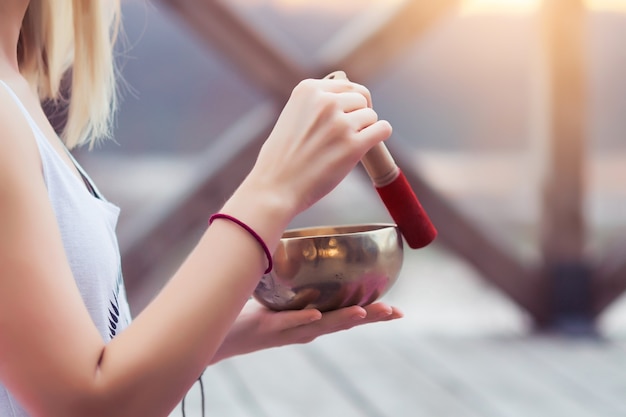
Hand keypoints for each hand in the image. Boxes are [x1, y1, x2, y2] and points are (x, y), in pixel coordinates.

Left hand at [209, 299, 402, 363]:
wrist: (223, 332)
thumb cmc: (255, 313)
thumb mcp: (284, 296)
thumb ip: (302, 282)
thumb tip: (314, 254)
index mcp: (313, 320)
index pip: (348, 316)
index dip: (373, 314)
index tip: (398, 311)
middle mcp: (305, 328)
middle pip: (342, 323)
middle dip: (369, 318)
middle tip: (393, 312)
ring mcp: (288, 330)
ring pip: (321, 325)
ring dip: (342, 319)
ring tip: (364, 312)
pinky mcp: (267, 327)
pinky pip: (287, 323)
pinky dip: (303, 320)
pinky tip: (316, 315)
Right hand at [244, 75, 392, 216]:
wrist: (274, 188)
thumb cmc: (281, 158)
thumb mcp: (291, 116)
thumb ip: (315, 104)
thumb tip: (344, 100)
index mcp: (308, 89)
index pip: (346, 85)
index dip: (348, 103)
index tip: (343, 117)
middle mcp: (325, 101)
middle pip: (361, 98)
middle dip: (357, 115)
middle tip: (346, 135)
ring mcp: (340, 124)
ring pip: (371, 115)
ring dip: (365, 129)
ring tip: (347, 145)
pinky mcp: (353, 146)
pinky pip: (382, 129)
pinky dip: (380, 135)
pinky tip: (370, 144)